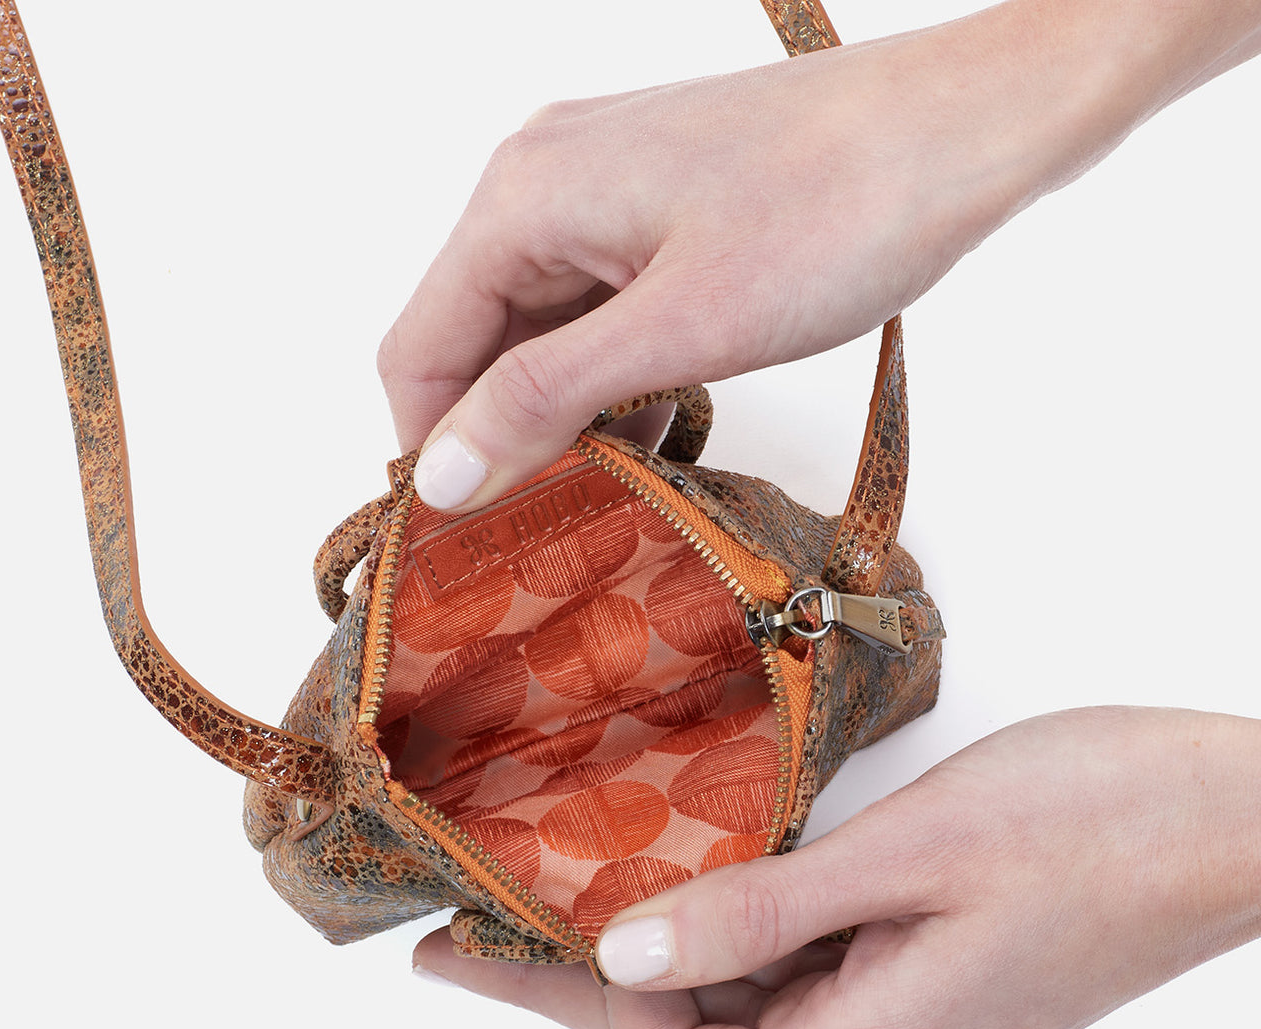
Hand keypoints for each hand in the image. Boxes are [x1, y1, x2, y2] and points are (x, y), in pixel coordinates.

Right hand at [379, 2, 1260, 512]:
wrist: (970, 126)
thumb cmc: (839, 208)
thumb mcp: (677, 329)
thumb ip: (542, 399)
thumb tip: (438, 477)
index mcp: (522, 200)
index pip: (417, 350)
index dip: (430, 453)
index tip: (466, 542)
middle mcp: (542, 183)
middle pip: (471, 342)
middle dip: (501, 438)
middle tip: (546, 530)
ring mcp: (601, 191)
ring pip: (536, 333)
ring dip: (562, 415)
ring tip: (614, 487)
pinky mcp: (657, 209)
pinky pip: (595, 310)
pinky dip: (612, 377)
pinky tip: (661, 426)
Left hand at [413, 708, 1260, 1028]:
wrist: (1238, 819)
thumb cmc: (1101, 819)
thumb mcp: (910, 854)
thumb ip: (762, 913)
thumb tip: (625, 957)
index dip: (583, 1011)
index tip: (498, 935)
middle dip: (587, 978)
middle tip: (479, 917)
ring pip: (743, 1006)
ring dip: (666, 948)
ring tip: (578, 878)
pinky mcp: (925, 991)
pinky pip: (798, 976)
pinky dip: (739, 931)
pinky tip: (705, 873)